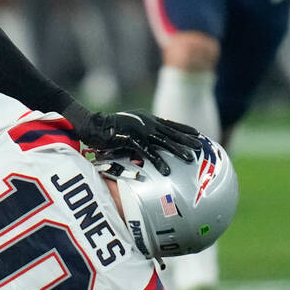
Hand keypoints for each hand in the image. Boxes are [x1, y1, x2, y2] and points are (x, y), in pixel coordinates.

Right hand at [64, 103, 200, 175]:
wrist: (89, 124)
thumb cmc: (106, 128)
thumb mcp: (127, 127)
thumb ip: (139, 133)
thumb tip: (148, 143)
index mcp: (146, 118)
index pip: (170, 124)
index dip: (184, 129)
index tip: (197, 134)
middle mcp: (146, 122)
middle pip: (171, 132)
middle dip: (187, 139)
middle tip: (200, 146)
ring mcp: (139, 130)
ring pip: (164, 141)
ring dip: (178, 150)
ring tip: (190, 159)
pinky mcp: (131, 139)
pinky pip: (148, 153)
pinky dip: (159, 161)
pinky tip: (167, 171)